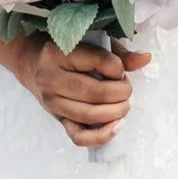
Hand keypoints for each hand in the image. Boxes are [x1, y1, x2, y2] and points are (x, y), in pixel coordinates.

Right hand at [19, 34, 149, 147]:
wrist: (31, 63)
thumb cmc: (65, 50)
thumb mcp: (89, 41)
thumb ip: (117, 52)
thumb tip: (145, 59)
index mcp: (58, 53)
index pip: (100, 62)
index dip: (119, 68)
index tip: (121, 69)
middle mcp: (51, 79)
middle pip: (96, 92)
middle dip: (121, 92)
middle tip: (127, 88)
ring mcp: (53, 103)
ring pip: (89, 115)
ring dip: (116, 112)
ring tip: (124, 104)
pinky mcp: (57, 119)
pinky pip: (79, 137)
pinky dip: (101, 136)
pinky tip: (116, 126)